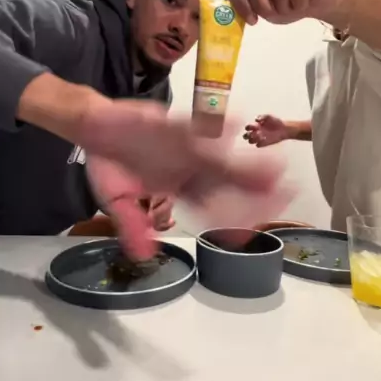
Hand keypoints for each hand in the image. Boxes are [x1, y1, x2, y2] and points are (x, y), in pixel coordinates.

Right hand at [19, 77, 292, 261]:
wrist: (93, 128)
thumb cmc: (109, 164)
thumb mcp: (118, 201)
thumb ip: (133, 226)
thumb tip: (144, 256)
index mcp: (180, 187)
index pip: (214, 205)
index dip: (236, 216)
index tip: (256, 229)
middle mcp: (190, 166)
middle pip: (229, 180)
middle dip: (257, 189)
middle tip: (287, 194)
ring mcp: (185, 145)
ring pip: (222, 156)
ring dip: (247, 162)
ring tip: (275, 169)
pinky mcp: (175, 124)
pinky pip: (199, 127)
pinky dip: (217, 127)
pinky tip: (239, 126)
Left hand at [230, 0, 338, 25]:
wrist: (320, 4)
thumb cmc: (289, 5)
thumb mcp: (267, 10)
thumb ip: (252, 5)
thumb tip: (237, 11)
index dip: (241, 2)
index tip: (252, 20)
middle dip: (259, 1)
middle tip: (270, 14)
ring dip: (284, 5)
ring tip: (291, 6)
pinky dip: (299, 4)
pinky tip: (304, 3)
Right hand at [244, 115, 288, 147]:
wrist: (284, 129)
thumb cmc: (276, 122)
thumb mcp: (269, 117)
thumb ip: (262, 117)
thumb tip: (256, 119)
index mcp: (256, 125)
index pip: (247, 127)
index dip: (248, 127)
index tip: (254, 126)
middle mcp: (256, 132)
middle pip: (246, 136)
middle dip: (246, 135)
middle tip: (253, 133)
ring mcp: (259, 138)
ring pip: (250, 141)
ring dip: (252, 139)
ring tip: (259, 136)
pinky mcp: (264, 143)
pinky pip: (258, 145)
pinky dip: (259, 143)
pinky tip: (264, 139)